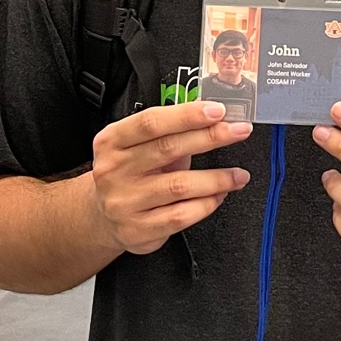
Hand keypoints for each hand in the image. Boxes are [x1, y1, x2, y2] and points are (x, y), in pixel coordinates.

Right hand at [91, 101, 251, 254]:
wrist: (101, 217)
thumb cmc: (130, 172)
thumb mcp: (137, 145)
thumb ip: (168, 130)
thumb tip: (212, 116)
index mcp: (113, 140)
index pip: (152, 121)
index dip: (187, 115)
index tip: (218, 110)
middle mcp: (115, 169)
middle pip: (168, 148)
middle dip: (211, 137)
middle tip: (239, 131)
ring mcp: (125, 202)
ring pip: (179, 186)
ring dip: (216, 178)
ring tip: (239, 174)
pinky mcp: (138, 230)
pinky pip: (180, 216)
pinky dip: (206, 204)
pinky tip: (219, 195)